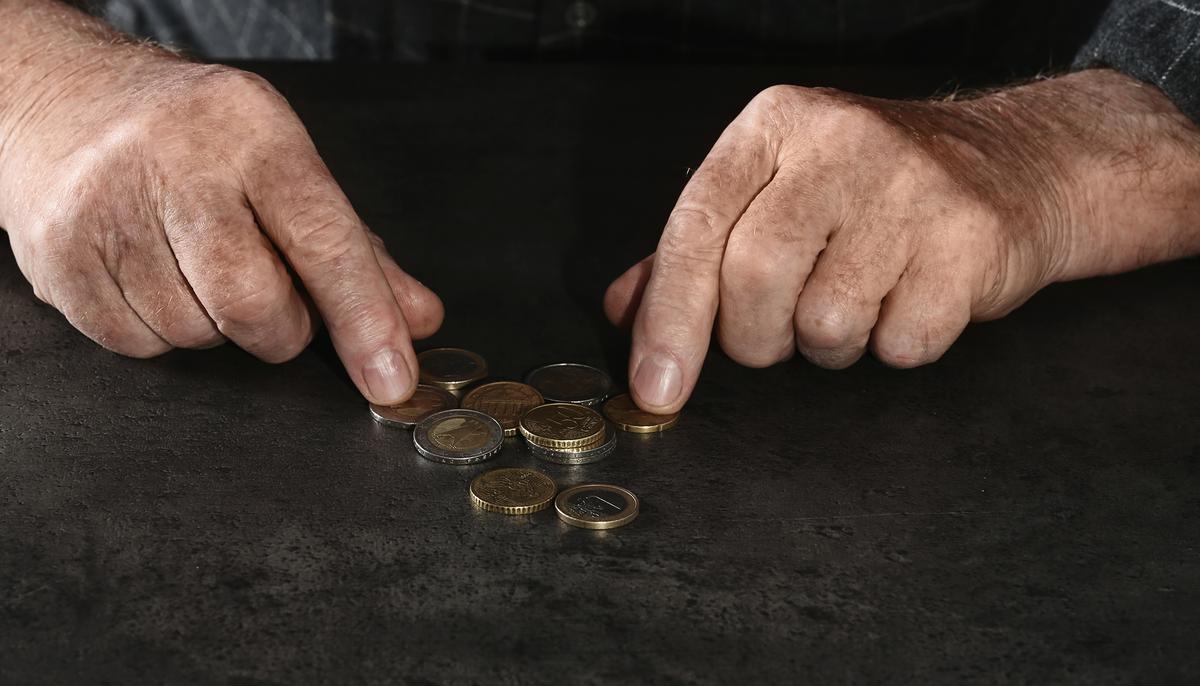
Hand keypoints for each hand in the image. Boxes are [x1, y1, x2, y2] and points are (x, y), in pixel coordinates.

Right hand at [0, 9, 440, 404]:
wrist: (65, 101)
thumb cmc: (197, 139)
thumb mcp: (286, 167)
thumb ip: (357, 252)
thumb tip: (416, 321)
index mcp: (252, 131)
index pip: (323, 239)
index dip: (364, 318)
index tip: (391, 379)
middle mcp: (175, 160)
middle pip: (253, 303)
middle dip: (280, 327)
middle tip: (271, 294)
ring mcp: (105, 208)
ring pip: (195, 333)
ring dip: (217, 326)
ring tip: (198, 266)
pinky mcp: (58, 257)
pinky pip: (139, 344)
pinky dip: (162, 331)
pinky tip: (155, 276)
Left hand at [605, 70, 1199, 412]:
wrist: (1020, 162)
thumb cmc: (874, 189)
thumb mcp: (775, 190)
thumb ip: (693, 249)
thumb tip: (623, 310)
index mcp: (774, 126)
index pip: (696, 228)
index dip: (669, 319)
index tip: (655, 389)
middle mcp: (840, 142)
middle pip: (755, 280)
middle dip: (756, 338)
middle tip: (782, 330)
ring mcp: (913, 186)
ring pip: (827, 323)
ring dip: (831, 344)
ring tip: (859, 301)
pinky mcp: (973, 238)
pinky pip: (902, 343)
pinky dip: (897, 345)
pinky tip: (911, 300)